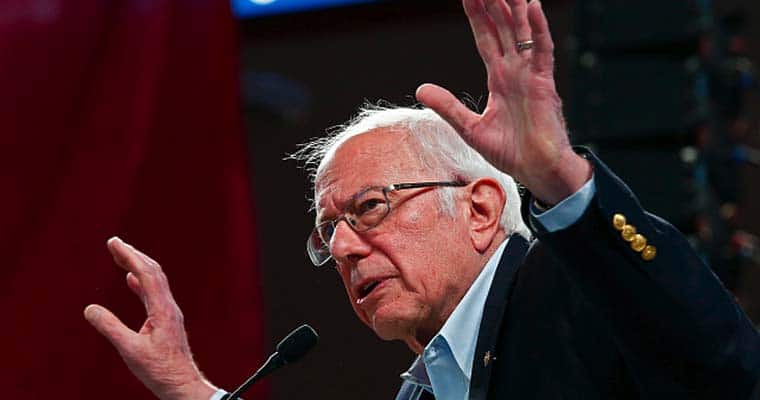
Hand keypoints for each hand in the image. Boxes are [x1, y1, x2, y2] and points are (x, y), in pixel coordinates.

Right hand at [84, 237, 216, 399]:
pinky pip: (153, 293)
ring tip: (120, 255)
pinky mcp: (166, 320)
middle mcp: (168, 306)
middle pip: (153, 272)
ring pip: (154, 281)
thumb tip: (90, 309)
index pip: (146, 274)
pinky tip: (130, 280)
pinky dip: (141, 282)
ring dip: (137, 265)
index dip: (130, 256)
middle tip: (114, 242)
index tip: (114, 243)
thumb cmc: (159, 370)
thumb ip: (110, 328)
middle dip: (133, 255)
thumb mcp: (130, 350)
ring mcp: (169, 312)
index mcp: (162, 309)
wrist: (181, 384)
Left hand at [416, 0, 590, 204]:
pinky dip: (539, 29)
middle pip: (503, 29)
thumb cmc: (511, 152)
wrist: (536, 170)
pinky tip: (532, 7)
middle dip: (494, 4)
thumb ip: (448, 106)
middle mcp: (516, 71)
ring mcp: (531, 75)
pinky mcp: (544, 84)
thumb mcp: (470, 128)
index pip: (486, 39)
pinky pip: (543, 51)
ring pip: (522, 33)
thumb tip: (420, 88)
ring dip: (514, 8)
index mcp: (500, 79)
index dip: (477, 17)